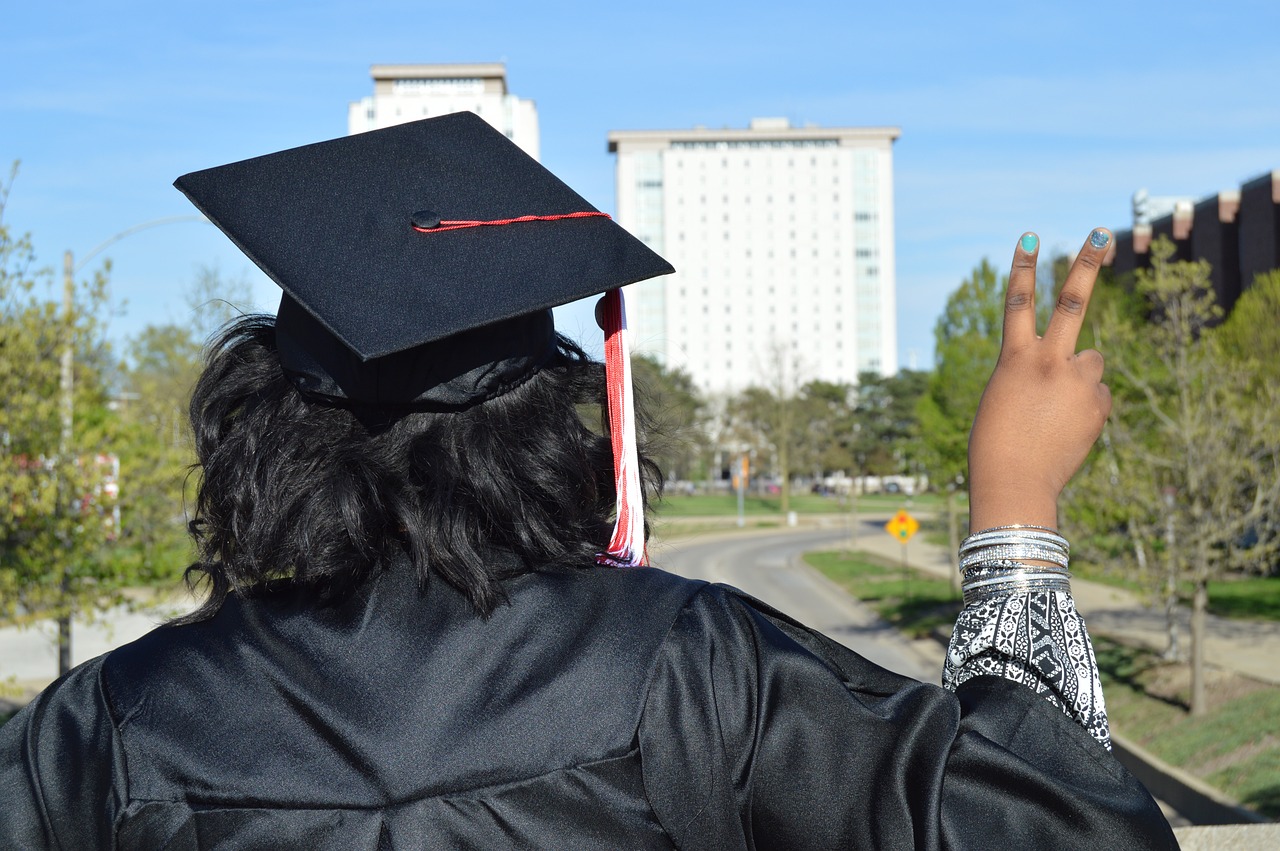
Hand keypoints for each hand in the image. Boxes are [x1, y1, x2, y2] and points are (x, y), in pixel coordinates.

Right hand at [967, 230, 1112, 531]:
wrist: (1015, 483)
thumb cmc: (997, 445)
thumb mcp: (1006, 399)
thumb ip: (1039, 373)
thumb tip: (1083, 366)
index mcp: (1015, 359)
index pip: (1017, 302)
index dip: (1022, 268)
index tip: (1029, 237)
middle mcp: (1049, 361)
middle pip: (1071, 302)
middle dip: (1086, 265)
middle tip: (1101, 234)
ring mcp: (1077, 381)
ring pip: (1092, 360)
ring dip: (1082, 375)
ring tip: (1059, 408)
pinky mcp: (1098, 405)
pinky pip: (1099, 395)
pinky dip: (1089, 407)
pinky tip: (1069, 429)